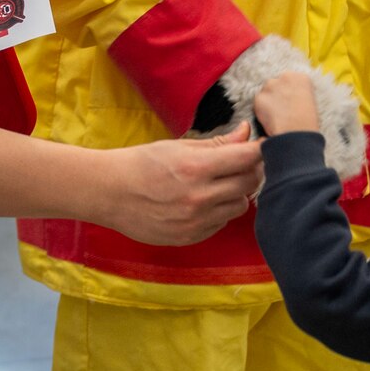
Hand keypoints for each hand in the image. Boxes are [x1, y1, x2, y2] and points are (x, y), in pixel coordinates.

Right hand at [101, 125, 261, 245]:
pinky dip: (220, 211)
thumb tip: (246, 133)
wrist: (109, 194)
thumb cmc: (141, 164)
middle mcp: (199, 197)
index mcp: (196, 167)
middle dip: (251, 170)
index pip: (248, 158)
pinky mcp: (190, 237)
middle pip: (250, 184)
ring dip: (236, 193)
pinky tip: (204, 201)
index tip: (261, 147)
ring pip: (240, 206)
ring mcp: (195, 221)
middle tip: (242, 163)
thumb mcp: (178, 146)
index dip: (259, 150)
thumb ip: (217, 143)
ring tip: (219, 184)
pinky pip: (221, 223)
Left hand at [253, 71, 319, 136]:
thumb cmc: (307, 123)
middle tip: (282, 110)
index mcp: (300, 77)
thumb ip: (298, 94)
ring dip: (268, 102)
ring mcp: (270, 86)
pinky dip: (261, 111)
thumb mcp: (309, 102)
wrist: (297, 134)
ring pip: (266, 92)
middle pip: (276, 84)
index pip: (290, 80)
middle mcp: (285, 77)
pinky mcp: (259, 97)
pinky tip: (271, 119)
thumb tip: (289, 97)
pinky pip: (258, 103)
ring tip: (278, 117)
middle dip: (276, 95)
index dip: (289, 93)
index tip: (290, 101)